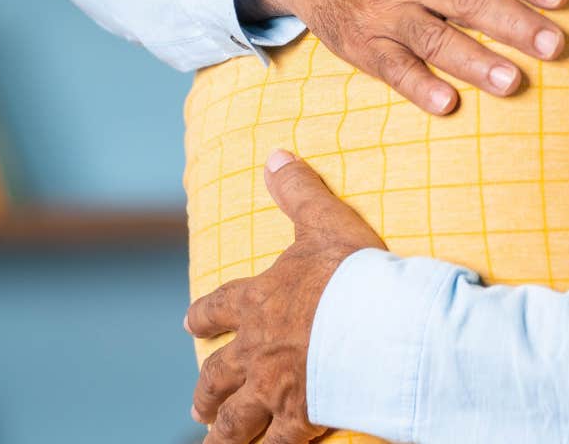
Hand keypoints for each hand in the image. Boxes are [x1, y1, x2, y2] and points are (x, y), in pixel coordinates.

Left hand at [185, 151, 383, 443]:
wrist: (378, 325)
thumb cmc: (354, 274)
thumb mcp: (324, 224)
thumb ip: (298, 192)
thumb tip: (274, 155)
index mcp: (259, 301)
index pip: (218, 308)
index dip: (203, 316)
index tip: (190, 323)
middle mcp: (257, 350)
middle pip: (218, 376)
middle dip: (206, 391)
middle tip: (197, 404)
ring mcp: (276, 389)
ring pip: (237, 419)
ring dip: (220, 432)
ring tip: (211, 442)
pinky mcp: (302, 418)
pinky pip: (277, 443)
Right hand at [242, 0, 568, 114]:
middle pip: (467, 0)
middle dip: (514, 25)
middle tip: (556, 47)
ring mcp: (382, 11)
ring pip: (433, 38)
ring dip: (474, 62)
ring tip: (514, 82)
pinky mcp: (361, 44)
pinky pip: (390, 68)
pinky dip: (417, 86)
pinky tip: (448, 104)